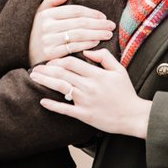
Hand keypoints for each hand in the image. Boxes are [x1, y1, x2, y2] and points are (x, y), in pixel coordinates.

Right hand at [29, 0, 115, 65]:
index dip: (91, 13)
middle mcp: (46, 26)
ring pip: (79, 35)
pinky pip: (73, 47)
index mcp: (46, 14)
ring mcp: (48, 40)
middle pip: (79, 23)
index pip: (75, 11)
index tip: (103, 16)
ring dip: (96, 34)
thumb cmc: (36, 31)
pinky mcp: (50, 54)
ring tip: (108, 34)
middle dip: (99, 24)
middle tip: (111, 25)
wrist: (22, 54)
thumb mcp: (39, 13)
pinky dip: (87, 44)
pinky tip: (97, 42)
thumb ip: (51, 1)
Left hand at [33, 49, 149, 137]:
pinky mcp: (84, 114)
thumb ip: (104, 57)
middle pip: (62, 73)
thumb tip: (87, 50)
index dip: (59, 59)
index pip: (72, 62)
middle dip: (46, 69)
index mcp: (97, 74)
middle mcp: (89, 86)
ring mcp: (85, 101)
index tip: (52, 60)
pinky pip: (64, 109)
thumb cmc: (126, 92)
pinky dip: (52, 105)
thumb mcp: (119, 70)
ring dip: (45, 81)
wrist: (133, 116)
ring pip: (60, 87)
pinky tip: (42, 101)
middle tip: (35, 67)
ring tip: (34, 77)